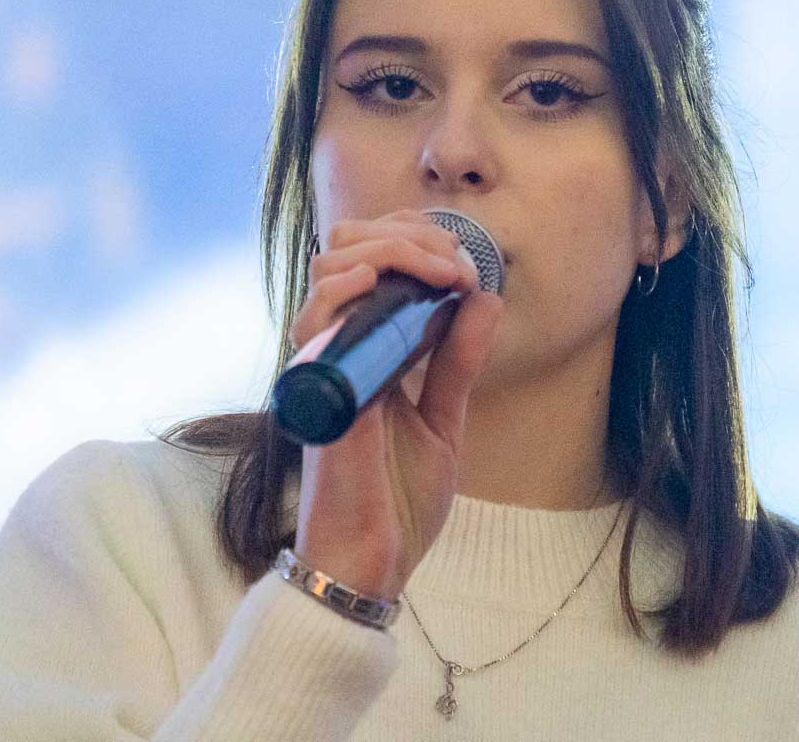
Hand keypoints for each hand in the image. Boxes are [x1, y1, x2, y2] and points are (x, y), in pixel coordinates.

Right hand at [286, 209, 503, 599]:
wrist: (375, 564)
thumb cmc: (398, 501)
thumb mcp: (444, 419)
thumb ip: (458, 361)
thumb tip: (484, 300)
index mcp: (364, 352)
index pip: (371, 262)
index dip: (412, 240)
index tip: (463, 262)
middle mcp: (337, 350)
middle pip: (347, 250)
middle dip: (406, 235)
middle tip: (455, 261)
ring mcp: (324, 368)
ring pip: (330, 272)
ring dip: (389, 252)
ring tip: (438, 270)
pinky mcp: (318, 393)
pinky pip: (313, 325)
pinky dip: (341, 291)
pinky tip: (372, 280)